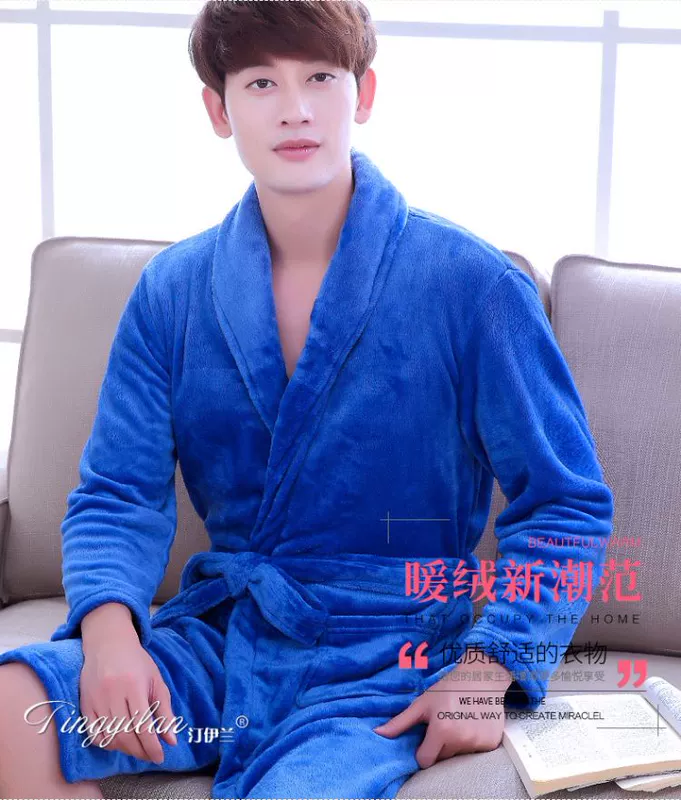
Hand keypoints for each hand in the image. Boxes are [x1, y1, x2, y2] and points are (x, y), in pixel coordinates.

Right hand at [79, 612, 178, 762]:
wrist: (108, 644)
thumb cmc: (137, 662)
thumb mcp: (156, 681)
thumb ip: (164, 711)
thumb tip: (171, 741)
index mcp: (134, 686)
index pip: (143, 725)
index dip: (152, 746)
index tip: (160, 757)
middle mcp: (113, 693)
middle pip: (126, 734)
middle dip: (140, 750)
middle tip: (150, 755)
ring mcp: (96, 700)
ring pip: (109, 737)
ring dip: (125, 749)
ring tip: (137, 748)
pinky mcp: (84, 704)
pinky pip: (93, 734)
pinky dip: (106, 743)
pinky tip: (118, 742)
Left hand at [373, 650, 513, 768]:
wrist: (482, 677)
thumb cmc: (448, 688)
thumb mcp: (423, 703)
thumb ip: (401, 722)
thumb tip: (378, 733)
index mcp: (442, 731)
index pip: (425, 760)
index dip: (423, 750)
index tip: (426, 737)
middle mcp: (462, 740)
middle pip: (442, 758)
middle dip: (439, 746)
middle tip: (444, 724)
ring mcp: (478, 743)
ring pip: (458, 755)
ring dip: (456, 744)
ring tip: (458, 721)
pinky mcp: (491, 744)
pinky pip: (475, 752)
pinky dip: (472, 742)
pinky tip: (471, 724)